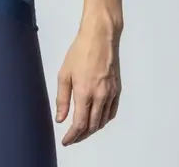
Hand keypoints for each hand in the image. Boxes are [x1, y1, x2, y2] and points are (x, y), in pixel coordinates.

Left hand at [55, 22, 121, 145]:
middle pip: (92, 126)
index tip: (66, 141)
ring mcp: (110, 94)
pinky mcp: (117, 90)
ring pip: (102, 121)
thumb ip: (62, 98)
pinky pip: (111, 112)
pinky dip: (104, 120)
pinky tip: (97, 118)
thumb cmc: (79, 52)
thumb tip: (61, 118)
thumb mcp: (64, 73)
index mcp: (85, 93)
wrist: (100, 37)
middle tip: (73, 137)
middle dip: (82, 135)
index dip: (72, 136)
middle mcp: (100, 97)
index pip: (80, 124)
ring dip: (92, 129)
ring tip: (83, 130)